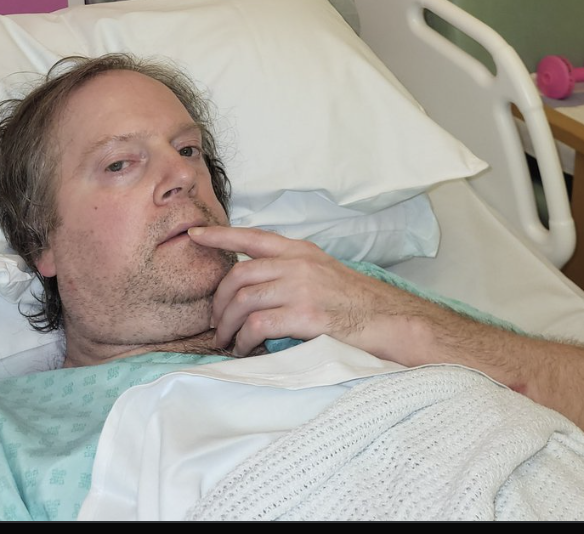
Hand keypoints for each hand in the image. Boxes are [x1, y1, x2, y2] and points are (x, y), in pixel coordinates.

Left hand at [188, 225, 419, 358]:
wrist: (388, 320)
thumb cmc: (354, 301)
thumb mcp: (321, 270)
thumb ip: (290, 268)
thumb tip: (254, 281)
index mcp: (300, 250)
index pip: (251, 236)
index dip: (219, 235)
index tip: (194, 234)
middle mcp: (297, 263)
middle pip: (239, 274)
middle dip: (219, 300)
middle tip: (215, 321)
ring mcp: (301, 288)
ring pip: (243, 300)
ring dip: (227, 324)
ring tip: (226, 340)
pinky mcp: (305, 316)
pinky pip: (257, 325)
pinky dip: (244, 340)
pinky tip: (245, 348)